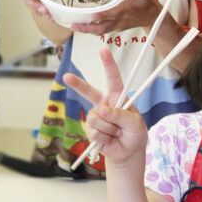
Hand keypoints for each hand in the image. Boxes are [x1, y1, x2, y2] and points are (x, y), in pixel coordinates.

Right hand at [64, 47, 147, 166]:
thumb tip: (102, 110)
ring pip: (96, 118)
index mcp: (118, 96)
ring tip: (117, 132)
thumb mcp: (134, 123)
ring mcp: (95, 116)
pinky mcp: (90, 129)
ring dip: (110, 128)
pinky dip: (105, 138)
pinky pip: (94, 132)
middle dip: (77, 84)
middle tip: (66, 76)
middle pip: (88, 91)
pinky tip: (110, 139)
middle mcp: (104, 103)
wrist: (128, 152)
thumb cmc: (135, 133)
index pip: (113, 78)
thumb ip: (121, 115)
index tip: (103, 50)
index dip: (108, 64)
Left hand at [73, 0, 159, 33]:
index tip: (91, 15)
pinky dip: (92, 31)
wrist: (152, 17)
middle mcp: (120, 20)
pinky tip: (84, 28)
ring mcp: (117, 26)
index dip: (101, 15)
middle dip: (87, 27)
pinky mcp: (116, 28)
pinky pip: (103, 31)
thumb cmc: (147, 3)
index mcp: (125, 10)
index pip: (111, 14)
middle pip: (101, 26)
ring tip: (74, 27)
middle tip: (73, 25)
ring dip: (87, 30)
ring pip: (100, 31)